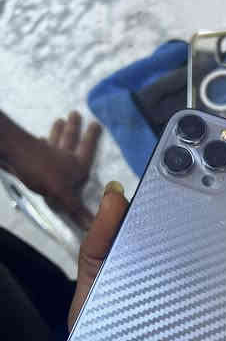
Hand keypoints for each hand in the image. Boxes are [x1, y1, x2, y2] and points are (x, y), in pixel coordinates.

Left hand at [11, 111, 100, 228]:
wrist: (13, 157)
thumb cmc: (42, 173)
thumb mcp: (63, 194)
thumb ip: (77, 209)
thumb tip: (94, 226)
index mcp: (75, 165)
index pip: (87, 149)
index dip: (92, 137)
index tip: (97, 123)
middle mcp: (63, 156)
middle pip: (70, 139)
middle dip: (75, 128)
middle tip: (76, 113)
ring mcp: (46, 153)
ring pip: (54, 139)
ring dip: (58, 131)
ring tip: (60, 120)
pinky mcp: (31, 154)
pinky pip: (38, 146)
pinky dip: (40, 142)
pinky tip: (39, 139)